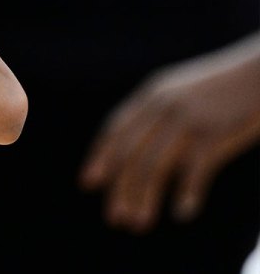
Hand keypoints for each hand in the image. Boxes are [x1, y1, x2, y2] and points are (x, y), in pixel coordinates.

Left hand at [79, 50, 259, 232]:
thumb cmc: (226, 89)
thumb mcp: (184, 93)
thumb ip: (161, 115)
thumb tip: (141, 150)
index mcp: (152, 95)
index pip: (114, 129)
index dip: (99, 158)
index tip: (87, 184)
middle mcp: (162, 106)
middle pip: (128, 152)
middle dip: (118, 188)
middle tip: (115, 219)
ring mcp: (187, 119)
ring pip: (153, 165)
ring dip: (143, 198)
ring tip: (138, 224)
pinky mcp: (214, 133)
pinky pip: (193, 170)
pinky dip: (185, 194)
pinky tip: (182, 214)